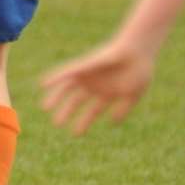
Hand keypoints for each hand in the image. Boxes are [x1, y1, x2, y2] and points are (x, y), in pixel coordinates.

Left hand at [38, 40, 154, 135]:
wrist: (139, 51)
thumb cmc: (140, 70)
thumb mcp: (133, 94)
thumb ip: (124, 109)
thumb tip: (113, 122)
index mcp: (107, 94)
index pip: (92, 111)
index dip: (84, 122)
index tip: (75, 134)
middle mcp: (96, 85)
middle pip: (76, 101)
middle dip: (67, 112)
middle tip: (56, 124)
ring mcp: (90, 76)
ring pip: (68, 88)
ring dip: (56, 97)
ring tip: (45, 108)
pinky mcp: (86, 65)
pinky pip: (67, 72)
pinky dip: (55, 77)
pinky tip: (43, 84)